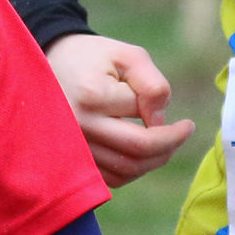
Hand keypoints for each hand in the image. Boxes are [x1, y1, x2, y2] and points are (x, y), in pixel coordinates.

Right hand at [48, 32, 192, 186]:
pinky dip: (134, 169)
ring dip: (155, 159)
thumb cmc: (92, 58)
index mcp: (92, 96)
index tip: (164, 102)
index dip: (161, 109)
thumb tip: (160, 124)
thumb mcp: (127, 56)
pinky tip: (141, 152)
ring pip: (128, 170)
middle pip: (140, 150)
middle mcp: (79, 127)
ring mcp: (74, 148)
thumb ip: (153, 85)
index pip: (143, 114)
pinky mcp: (73, 162)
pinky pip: (112, 179)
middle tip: (185, 130)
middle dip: (171, 142)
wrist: (48, 67)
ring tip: (167, 141)